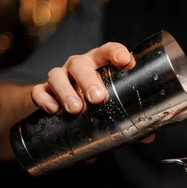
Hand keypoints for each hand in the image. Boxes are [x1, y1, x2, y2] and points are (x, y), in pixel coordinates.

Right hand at [30, 42, 154, 142]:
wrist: (63, 110)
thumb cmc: (94, 106)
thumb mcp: (112, 109)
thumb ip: (129, 120)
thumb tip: (148, 136)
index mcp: (99, 65)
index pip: (107, 51)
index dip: (116, 52)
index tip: (125, 61)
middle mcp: (78, 67)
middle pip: (80, 64)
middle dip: (88, 80)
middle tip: (98, 99)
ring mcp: (59, 78)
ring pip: (57, 75)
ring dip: (66, 91)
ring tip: (75, 109)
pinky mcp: (43, 91)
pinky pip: (39, 91)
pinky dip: (43, 99)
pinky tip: (53, 110)